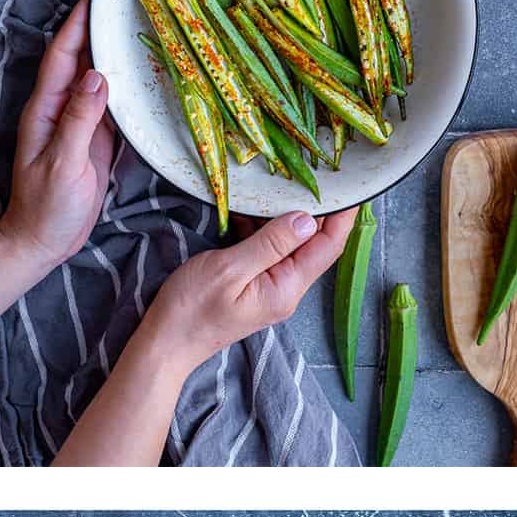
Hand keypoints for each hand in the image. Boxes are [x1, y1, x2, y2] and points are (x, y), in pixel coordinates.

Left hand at [0, 0, 112, 331]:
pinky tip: (146, 73)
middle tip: (130, 2)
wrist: (44, 241)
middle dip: (102, 28)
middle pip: (82, 59)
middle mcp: (61, 108)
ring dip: (118, 54)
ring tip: (145, 27)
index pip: (62, 55)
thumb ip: (79, 120)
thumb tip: (97, 76)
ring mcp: (79, 122)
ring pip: (100, 78)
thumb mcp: (63, 163)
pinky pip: (113, 104)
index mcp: (45, 109)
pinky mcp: (96, 138)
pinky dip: (128, 86)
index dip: (79, 24)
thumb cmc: (46, 208)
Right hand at [54, 207, 355, 465]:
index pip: (328, 247)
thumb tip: (306, 219)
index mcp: (286, 288)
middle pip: (314, 245)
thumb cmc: (190, 309)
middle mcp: (286, 290)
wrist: (165, 344)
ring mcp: (270, 289)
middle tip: (313, 172)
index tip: (351, 183)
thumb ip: (270, 244)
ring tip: (282, 181)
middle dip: (317, 209)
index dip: (343, 215)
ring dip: (286, 216)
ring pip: (290, 246)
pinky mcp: (253, 287)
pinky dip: (265, 229)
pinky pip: (269, 253)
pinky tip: (252, 209)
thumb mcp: (228, 269)